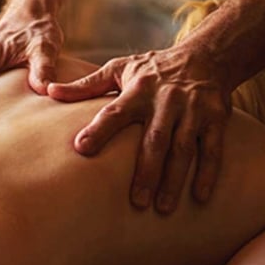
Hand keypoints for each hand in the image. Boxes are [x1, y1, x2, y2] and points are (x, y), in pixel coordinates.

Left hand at [48, 46, 230, 213]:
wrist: (205, 56)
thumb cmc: (153, 69)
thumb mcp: (119, 69)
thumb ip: (86, 85)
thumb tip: (48, 90)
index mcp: (138, 90)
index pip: (115, 112)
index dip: (99, 130)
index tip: (81, 149)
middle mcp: (166, 100)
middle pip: (154, 139)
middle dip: (146, 171)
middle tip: (136, 202)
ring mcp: (193, 110)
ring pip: (183, 148)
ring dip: (174, 179)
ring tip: (163, 208)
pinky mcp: (216, 118)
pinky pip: (212, 149)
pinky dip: (208, 172)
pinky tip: (199, 197)